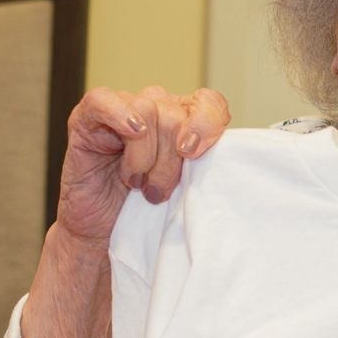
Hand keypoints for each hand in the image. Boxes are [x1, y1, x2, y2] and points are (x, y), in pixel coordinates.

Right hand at [21, 86, 229, 337]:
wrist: (107, 238)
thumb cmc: (154, 216)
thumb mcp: (195, 195)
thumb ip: (216, 171)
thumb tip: (250, 165)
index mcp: (188, 122)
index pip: (209, 102)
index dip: (208, 124)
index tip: (198, 156)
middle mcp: (158, 109)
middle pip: (177, 112)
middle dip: (171, 159)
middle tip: (160, 193)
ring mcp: (123, 111)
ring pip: (147, 110)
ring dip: (145, 156)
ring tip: (137, 184)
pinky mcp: (87, 120)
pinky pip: (104, 99)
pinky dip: (120, 115)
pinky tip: (129, 135)